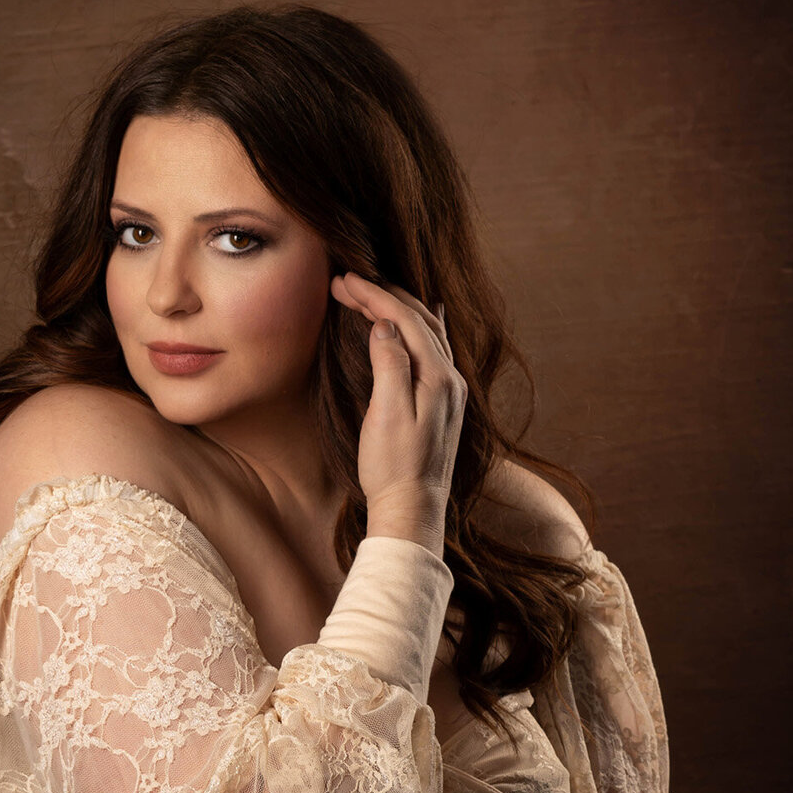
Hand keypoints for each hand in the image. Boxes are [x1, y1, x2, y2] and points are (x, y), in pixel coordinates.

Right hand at [330, 272, 467, 542]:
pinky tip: (417, 320)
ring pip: (428, 331)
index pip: (405, 319)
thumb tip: (384, 325)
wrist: (412, 511)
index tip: (342, 281)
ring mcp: (450, 390)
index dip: (373, 295)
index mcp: (438, 377)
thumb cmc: (393, 469)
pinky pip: (433, 348)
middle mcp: (451, 378)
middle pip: (419, 318)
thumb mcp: (386, 416)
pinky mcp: (443, 402)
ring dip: (398, 308)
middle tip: (346, 282)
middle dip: (383, 295)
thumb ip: (390, 365)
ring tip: (369, 293)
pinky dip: (416, 327)